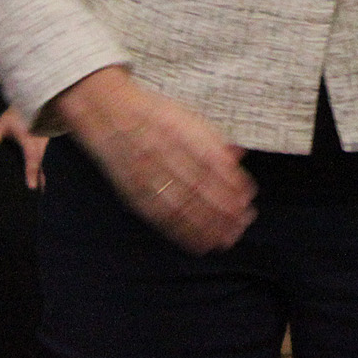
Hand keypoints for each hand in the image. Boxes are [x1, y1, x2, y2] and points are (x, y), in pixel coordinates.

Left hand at [0, 106, 48, 189]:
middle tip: (37, 195)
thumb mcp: (1, 124)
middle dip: (38, 179)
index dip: (31, 173)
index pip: (31, 158)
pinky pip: (41, 160)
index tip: (33, 187)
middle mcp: (38, 144)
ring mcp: (42, 145)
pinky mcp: (42, 145)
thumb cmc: (16, 114)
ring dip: (40, 175)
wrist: (34, 103)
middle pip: (39, 165)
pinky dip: (39, 170)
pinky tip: (39, 180)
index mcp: (29, 140)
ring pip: (42, 163)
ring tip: (39, 191)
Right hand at [50, 66, 256, 254]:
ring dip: (207, 226)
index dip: (231, 183)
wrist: (109, 114)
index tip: (248, 196)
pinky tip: (200, 243)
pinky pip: (160, 217)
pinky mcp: (134, 194)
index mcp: (180, 134)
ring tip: (228, 237)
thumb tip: (239, 155)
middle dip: (224, 208)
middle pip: (198, 187)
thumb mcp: (187, 115)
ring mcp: (147, 176)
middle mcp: (164, 155)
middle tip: (243, 221)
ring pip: (180, 207)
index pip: (210, 162)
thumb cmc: (154, 114)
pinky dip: (182, 232)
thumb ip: (213, 137)